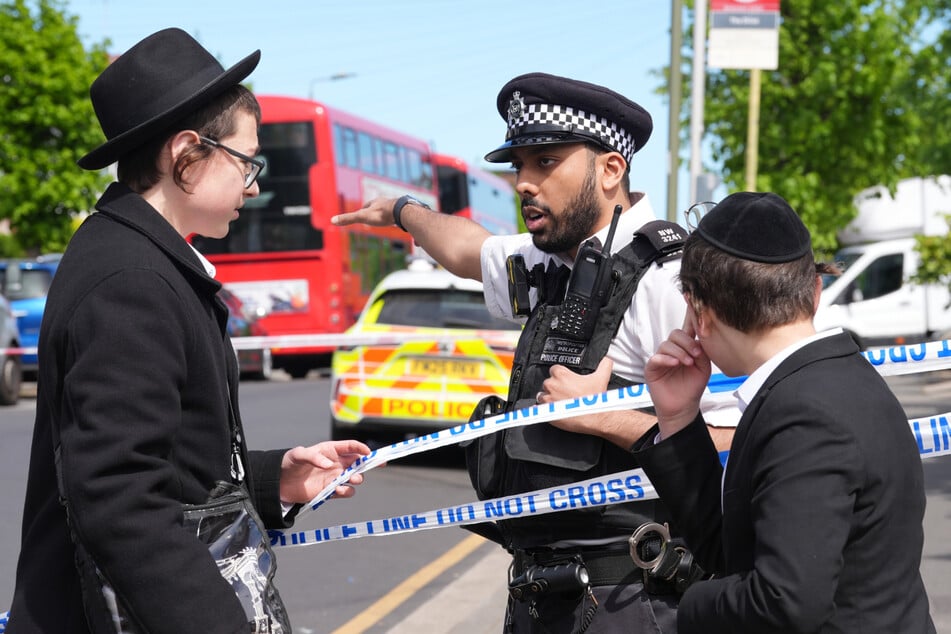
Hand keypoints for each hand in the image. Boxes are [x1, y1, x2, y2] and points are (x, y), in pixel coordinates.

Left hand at [278, 439, 371, 502]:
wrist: (280, 483)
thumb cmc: (289, 463)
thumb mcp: (298, 455)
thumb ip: (313, 457)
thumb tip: (329, 465)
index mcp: (330, 450)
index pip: (351, 447)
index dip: (361, 448)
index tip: (369, 453)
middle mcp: (336, 463)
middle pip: (358, 462)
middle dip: (366, 465)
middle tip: (366, 468)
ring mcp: (334, 477)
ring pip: (354, 477)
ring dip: (357, 478)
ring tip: (351, 479)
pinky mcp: (330, 490)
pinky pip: (344, 491)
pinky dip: (346, 491)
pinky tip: (338, 490)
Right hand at [330, 197, 397, 227]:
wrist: (401, 211)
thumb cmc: (381, 214)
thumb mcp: (362, 217)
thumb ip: (348, 219)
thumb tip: (332, 220)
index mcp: (375, 202)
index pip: (367, 206)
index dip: (364, 210)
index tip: (362, 214)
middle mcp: (385, 202)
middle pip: (378, 207)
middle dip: (376, 211)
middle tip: (375, 216)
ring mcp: (395, 207)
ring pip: (390, 210)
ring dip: (388, 214)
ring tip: (388, 219)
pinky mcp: (404, 212)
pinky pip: (400, 216)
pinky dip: (398, 219)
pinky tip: (401, 224)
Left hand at [540, 357, 657, 446]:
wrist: (595, 417)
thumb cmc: (595, 399)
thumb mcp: (602, 377)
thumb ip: (604, 364)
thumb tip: (607, 359)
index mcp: (561, 375)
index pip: (554, 369)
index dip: (561, 375)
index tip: (567, 380)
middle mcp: (551, 385)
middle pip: (548, 382)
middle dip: (555, 387)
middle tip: (566, 393)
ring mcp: (547, 399)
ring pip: (542, 395)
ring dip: (549, 398)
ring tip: (560, 402)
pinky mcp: (546, 412)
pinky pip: (539, 408)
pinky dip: (545, 409)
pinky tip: (555, 410)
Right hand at [645, 311, 708, 436]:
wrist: (684, 406)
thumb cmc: (693, 386)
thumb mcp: (704, 367)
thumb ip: (702, 351)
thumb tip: (700, 336)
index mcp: (685, 347)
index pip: (687, 328)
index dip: (689, 317)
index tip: (693, 305)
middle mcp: (673, 350)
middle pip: (676, 333)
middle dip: (687, 342)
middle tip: (696, 354)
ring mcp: (661, 357)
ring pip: (667, 344)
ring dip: (679, 352)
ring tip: (688, 363)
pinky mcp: (652, 368)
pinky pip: (656, 357)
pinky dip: (667, 359)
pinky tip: (675, 364)